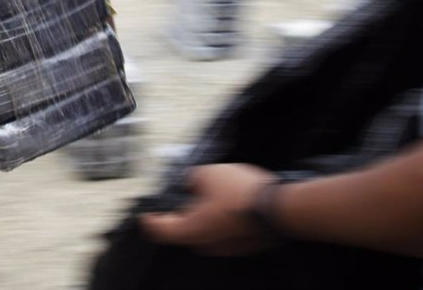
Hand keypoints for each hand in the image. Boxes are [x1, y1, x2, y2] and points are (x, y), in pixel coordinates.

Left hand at [141, 164, 278, 255]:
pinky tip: (229, 204)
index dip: (149, 221)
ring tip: (209, 197)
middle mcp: (206, 244)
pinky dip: (221, 221)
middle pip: (183, 232)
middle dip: (180, 217)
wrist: (279, 208)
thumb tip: (191, 184)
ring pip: (205, 233)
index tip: (144, 217)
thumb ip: (192, 180)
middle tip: (179, 201)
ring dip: (203, 218)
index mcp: (191, 229)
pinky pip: (223, 233)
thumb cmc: (240, 193)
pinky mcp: (242, 245)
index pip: (160, 230)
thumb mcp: (206, 174)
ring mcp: (226, 248)